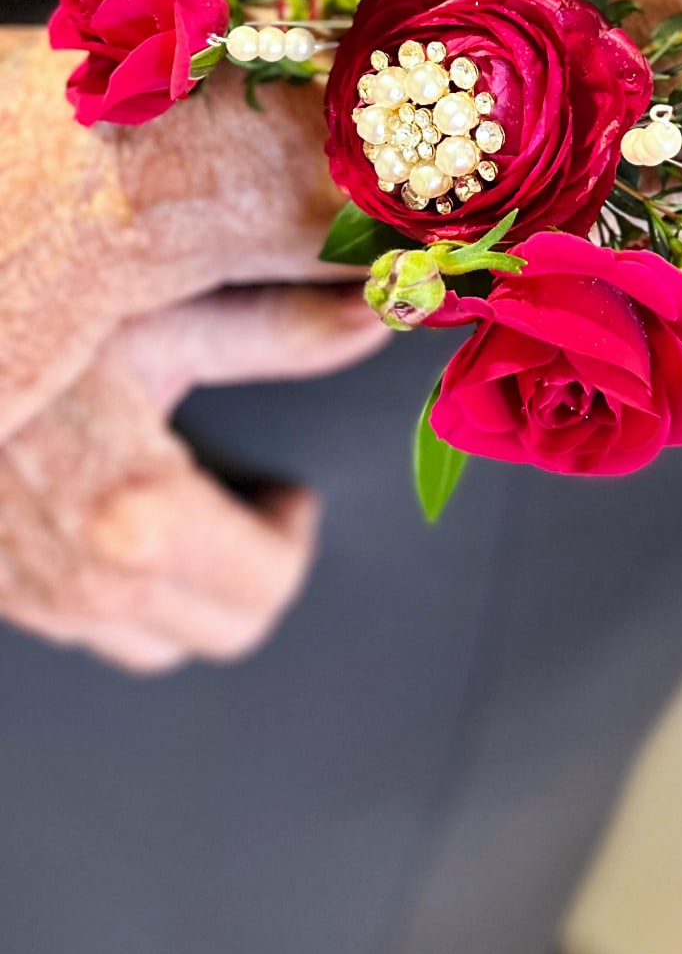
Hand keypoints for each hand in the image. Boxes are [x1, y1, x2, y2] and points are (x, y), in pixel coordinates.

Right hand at [0, 27, 389, 669]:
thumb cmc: (31, 315)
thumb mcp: (163, 311)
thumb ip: (280, 327)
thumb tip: (375, 313)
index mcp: (139, 515)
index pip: (264, 587)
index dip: (293, 535)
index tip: (289, 491)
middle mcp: (86, 578)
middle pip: (217, 633)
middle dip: (251, 567)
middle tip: (249, 501)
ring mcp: (36, 598)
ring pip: (149, 642)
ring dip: (185, 584)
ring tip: (186, 501)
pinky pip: (81, 623)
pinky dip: (118, 582)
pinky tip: (115, 510)